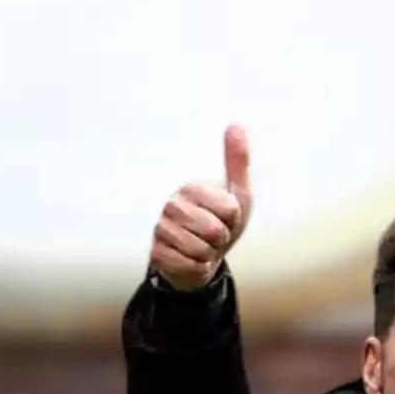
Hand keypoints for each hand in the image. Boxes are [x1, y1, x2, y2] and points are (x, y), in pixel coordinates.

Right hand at [150, 124, 252, 291]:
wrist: (199, 259)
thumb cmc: (220, 224)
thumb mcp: (237, 195)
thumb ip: (238, 162)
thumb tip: (237, 125)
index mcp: (191, 188)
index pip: (229, 209)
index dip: (233, 219)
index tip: (226, 217)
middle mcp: (172, 205)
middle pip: (214, 230)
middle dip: (221, 239)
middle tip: (214, 236)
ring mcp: (161, 230)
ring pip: (201, 249)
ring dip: (209, 254)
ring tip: (203, 247)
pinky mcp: (156, 254)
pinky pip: (189, 265)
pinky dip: (197, 268)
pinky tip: (191, 260)